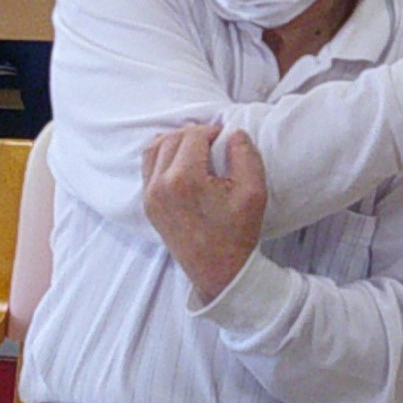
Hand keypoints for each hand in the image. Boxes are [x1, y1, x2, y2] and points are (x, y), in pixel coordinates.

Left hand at [140, 122, 267, 303]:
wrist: (219, 271)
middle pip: (171, 139)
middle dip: (192, 134)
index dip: (210, 131)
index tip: (224, 138)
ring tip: (195, 147)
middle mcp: (160, 185)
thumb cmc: (238, 232)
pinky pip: (148, 168)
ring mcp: (150, 196)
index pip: (192, 136)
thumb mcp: (254, 190)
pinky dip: (162, 156)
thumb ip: (245, 154)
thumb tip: (233, 134)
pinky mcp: (148, 205)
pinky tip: (181, 161)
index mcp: (185, 179)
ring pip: (154, 150)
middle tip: (212, 141)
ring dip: (174, 141)